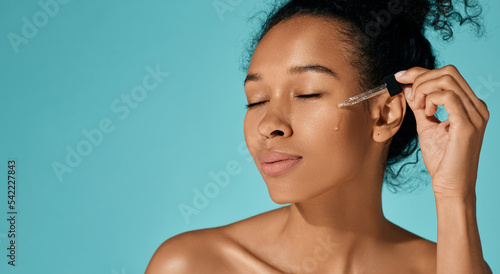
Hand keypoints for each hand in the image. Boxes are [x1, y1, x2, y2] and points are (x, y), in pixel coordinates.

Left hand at [395, 65, 488, 197]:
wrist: (451, 186)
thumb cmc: (442, 160)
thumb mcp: (427, 126)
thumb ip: (420, 106)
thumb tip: (408, 87)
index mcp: (470, 105)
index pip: (448, 74)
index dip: (420, 72)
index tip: (400, 77)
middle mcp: (477, 107)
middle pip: (448, 72)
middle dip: (420, 78)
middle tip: (408, 96)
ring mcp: (475, 115)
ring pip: (446, 80)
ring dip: (423, 90)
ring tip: (418, 108)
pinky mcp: (468, 125)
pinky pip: (448, 97)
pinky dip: (430, 99)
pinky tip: (426, 113)